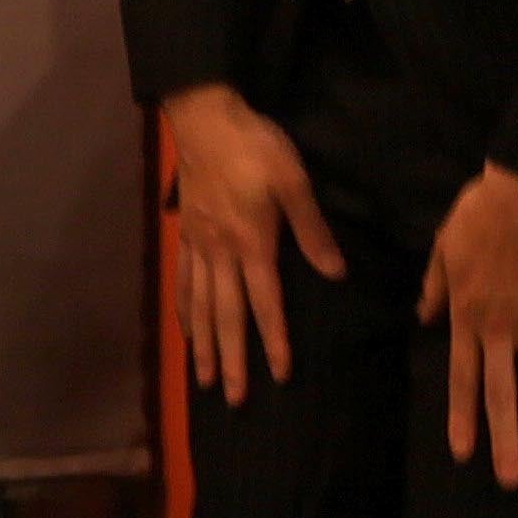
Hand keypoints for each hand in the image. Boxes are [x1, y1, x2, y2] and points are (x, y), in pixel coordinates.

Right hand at [163, 84, 346, 405]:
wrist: (204, 118)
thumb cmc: (255, 146)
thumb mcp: (294, 181)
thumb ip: (313, 230)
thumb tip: (335, 273)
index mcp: (252, 243)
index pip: (265, 303)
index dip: (273, 340)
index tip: (279, 375)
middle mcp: (221, 253)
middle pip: (226, 316)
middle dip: (233, 359)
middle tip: (234, 398)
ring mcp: (199, 246)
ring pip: (200, 306)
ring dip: (204, 346)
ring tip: (205, 381)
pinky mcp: (186, 234)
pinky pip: (182, 282)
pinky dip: (183, 312)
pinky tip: (184, 331)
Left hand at [419, 165, 517, 487]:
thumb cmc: (480, 214)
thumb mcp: (443, 248)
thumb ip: (434, 287)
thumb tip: (422, 318)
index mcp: (467, 317)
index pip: (462, 378)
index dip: (463, 417)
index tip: (464, 453)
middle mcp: (501, 329)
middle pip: (502, 393)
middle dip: (505, 440)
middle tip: (509, 481)